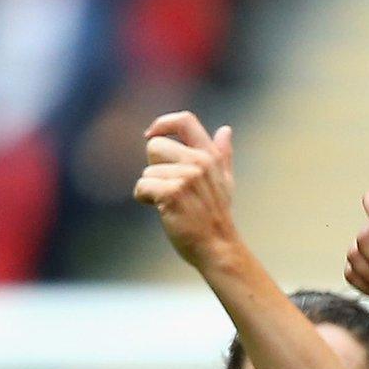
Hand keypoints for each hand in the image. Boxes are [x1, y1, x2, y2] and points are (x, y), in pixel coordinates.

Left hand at [135, 112, 240, 266]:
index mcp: (210, 156)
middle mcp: (200, 162)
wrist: (218, 247)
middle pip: (155, 146)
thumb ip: (223, 154)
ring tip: (172, 204)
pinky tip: (162, 210)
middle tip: (170, 188)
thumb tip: (225, 130)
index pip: (185, 121)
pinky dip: (145, 199)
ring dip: (152, 189)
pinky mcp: (172, 193)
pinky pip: (142, 187)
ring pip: (147, 171)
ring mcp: (187, 177)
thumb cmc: (217, 216)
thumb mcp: (225, 181)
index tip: (150, 135)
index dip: (162, 123)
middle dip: (154, 168)